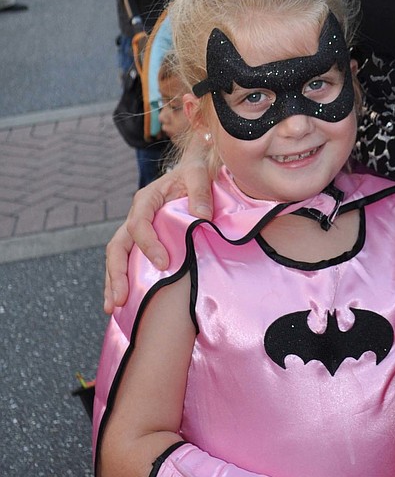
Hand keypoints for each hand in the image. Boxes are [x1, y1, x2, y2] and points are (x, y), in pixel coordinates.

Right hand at [104, 148, 212, 312]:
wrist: (192, 169)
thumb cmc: (195, 171)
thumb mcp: (199, 173)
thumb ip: (200, 192)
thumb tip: (201, 217)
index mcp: (147, 199)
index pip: (139, 224)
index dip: (148, 245)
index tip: (163, 263)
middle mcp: (136, 215)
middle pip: (117, 245)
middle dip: (116, 273)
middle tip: (119, 299)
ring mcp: (136, 229)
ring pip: (117, 256)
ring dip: (113, 281)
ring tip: (111, 307)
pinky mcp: (142, 240)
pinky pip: (127, 260)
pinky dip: (122, 279)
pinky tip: (122, 302)